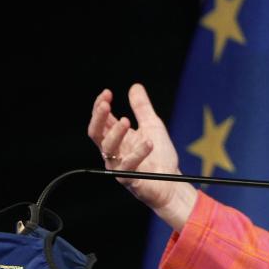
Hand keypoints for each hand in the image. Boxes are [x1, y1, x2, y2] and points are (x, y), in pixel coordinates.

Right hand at [87, 83, 196, 229]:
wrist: (172, 182)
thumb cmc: (160, 156)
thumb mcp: (152, 126)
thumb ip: (142, 108)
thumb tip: (135, 86)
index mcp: (117, 138)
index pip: (102, 120)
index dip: (100, 106)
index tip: (107, 93)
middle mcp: (114, 151)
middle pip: (96, 133)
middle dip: (98, 118)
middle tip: (106, 104)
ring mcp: (118, 166)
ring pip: (107, 148)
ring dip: (115, 133)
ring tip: (126, 120)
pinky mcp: (128, 179)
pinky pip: (128, 166)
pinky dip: (138, 153)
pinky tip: (148, 143)